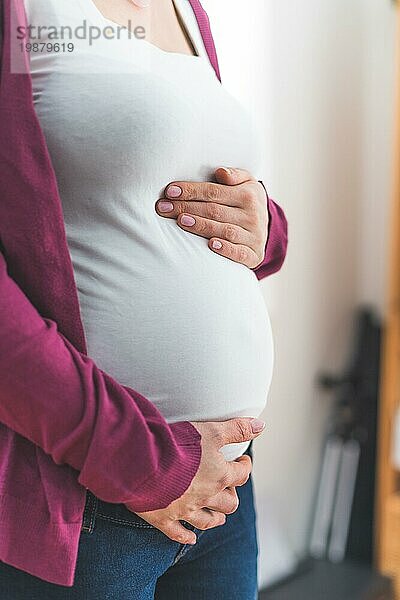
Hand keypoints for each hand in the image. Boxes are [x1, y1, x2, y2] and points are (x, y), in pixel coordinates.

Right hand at [126, 417, 265, 544]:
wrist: (144, 462)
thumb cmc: (178, 444)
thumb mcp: (211, 430)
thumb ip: (237, 429)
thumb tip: (261, 427)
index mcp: (219, 476)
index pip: (241, 475)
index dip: (245, 467)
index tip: (242, 461)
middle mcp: (206, 497)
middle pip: (229, 503)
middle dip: (232, 495)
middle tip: (229, 487)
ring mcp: (185, 510)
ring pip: (208, 520)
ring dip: (216, 517)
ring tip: (218, 514)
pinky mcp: (164, 518)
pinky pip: (179, 533)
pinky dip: (187, 536)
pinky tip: (191, 537)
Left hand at [155, 167, 268, 268]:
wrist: (266, 228)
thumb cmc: (246, 202)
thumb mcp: (247, 182)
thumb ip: (235, 175)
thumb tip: (220, 172)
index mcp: (248, 195)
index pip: (214, 192)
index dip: (191, 191)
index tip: (169, 191)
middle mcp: (253, 216)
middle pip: (215, 211)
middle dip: (186, 208)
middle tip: (163, 207)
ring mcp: (254, 237)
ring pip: (225, 231)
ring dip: (201, 226)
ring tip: (180, 221)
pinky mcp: (254, 255)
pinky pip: (239, 253)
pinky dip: (225, 249)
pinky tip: (210, 245)